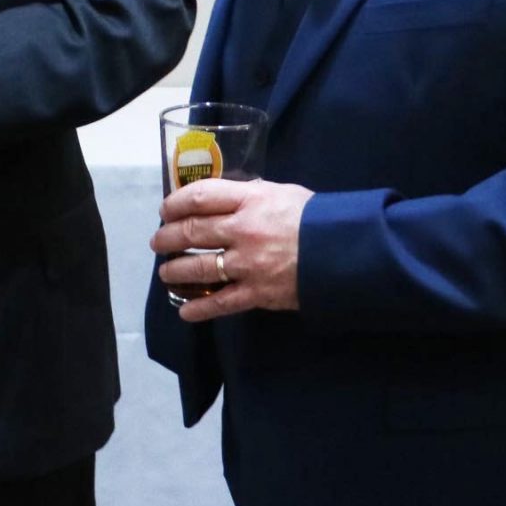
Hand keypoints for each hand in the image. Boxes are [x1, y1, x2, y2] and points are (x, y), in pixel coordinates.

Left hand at [150, 178, 312, 317]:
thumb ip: (251, 196)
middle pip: (193, 231)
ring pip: (200, 267)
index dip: (176, 203)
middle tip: (159, 242)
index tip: (166, 210)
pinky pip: (221, 303)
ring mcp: (249, 264)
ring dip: (176, 271)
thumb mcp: (282, 194)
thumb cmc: (316, 218)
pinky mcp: (258, 293)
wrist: (346, 253)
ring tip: (166, 272)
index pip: (201, 197)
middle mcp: (244, 230)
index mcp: (251, 200)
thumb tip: (225, 200)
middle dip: (168, 237)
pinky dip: (200, 308)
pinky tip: (185, 311)